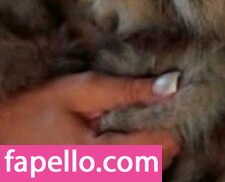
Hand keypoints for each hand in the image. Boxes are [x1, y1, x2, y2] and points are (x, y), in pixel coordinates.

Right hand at [0, 71, 181, 168]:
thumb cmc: (40, 108)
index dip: (173, 120)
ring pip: (148, 171)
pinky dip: (136, 156)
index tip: (172, 98)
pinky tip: (126, 136)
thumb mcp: (83, 89)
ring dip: (152, 146)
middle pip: (160, 162)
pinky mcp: (94, 177)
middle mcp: (102, 177)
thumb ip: (128, 90)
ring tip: (138, 119)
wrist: (6, 133)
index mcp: (100, 155)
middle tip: (153, 105)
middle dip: (164, 132)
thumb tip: (171, 85)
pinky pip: (130, 172)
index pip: (161, 146)